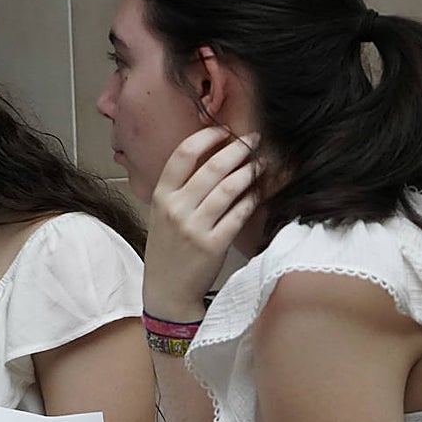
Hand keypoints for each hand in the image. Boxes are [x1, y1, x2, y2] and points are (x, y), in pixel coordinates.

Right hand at [143, 127, 259, 321]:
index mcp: (161, 196)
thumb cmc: (167, 250)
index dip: (206, 138)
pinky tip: (258, 192)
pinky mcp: (213, 244)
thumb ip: (178, 189)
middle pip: (211, 167)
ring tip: (260, 163)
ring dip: (249, 171)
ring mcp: (194, 227)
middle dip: (237, 149)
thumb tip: (208, 158)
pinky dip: (251, 200)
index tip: (223, 131)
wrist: (166, 290)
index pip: (183, 155)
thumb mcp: (161, 215)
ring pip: (228, 188)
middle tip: (253, 140)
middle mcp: (176, 209)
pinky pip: (238, 214)